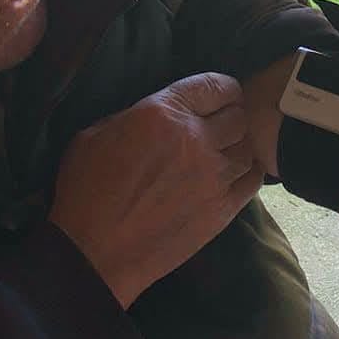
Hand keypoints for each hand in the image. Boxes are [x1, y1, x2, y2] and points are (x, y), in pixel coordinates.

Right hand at [50, 73, 261, 307]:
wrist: (94, 253)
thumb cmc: (85, 192)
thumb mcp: (95, 133)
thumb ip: (134, 115)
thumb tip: (158, 113)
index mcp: (162, 113)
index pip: (215, 85)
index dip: (220, 89)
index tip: (217, 97)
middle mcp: (195, 140)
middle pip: (238, 117)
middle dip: (229, 117)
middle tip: (217, 126)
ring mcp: (213, 177)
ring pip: (247, 149)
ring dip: (236, 147)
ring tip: (222, 153)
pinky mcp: (221, 210)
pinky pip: (252, 180)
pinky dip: (246, 173)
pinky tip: (233, 174)